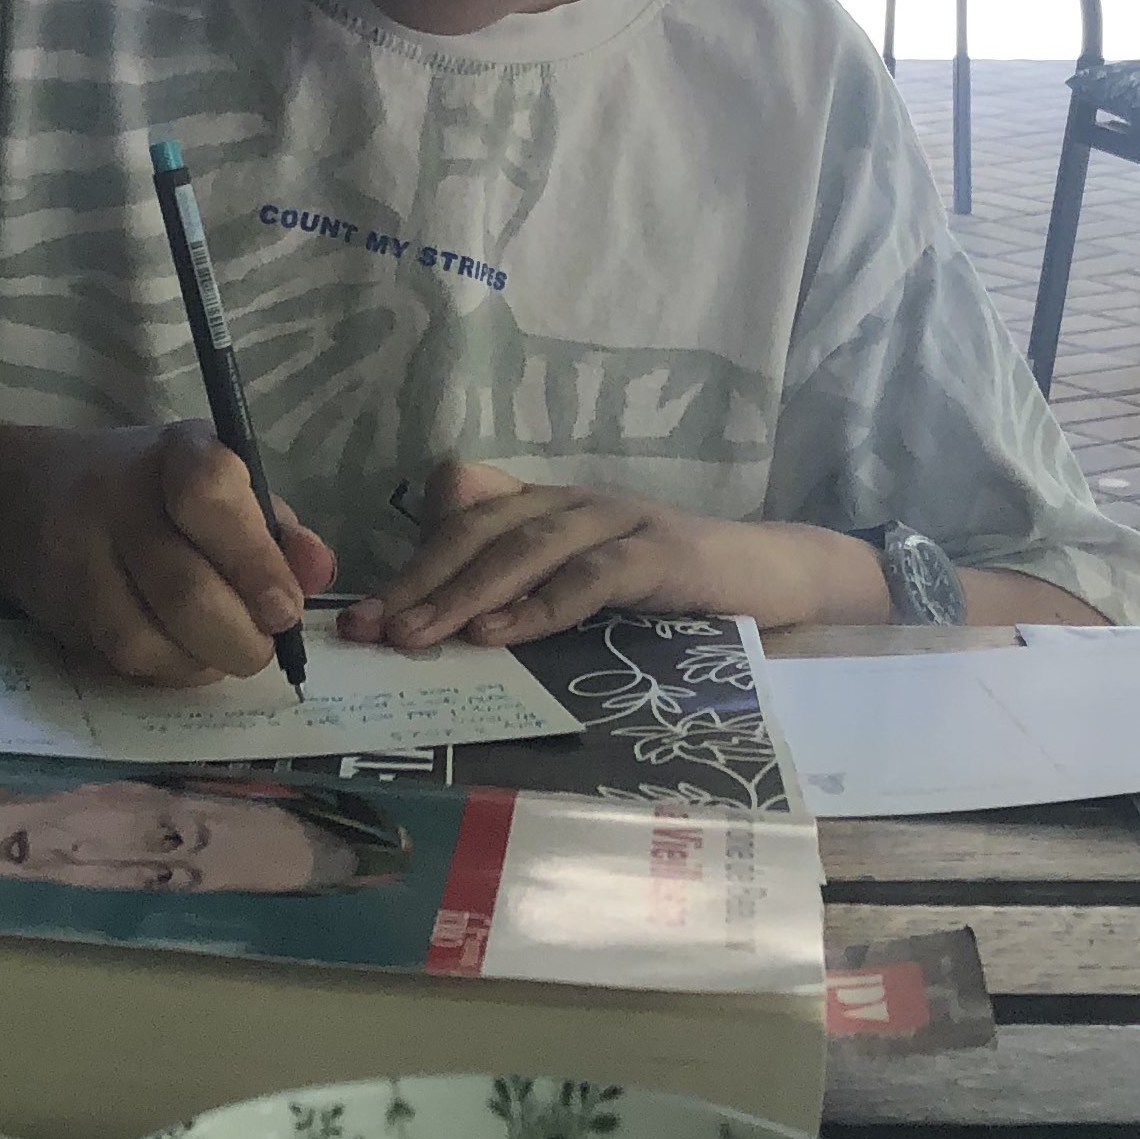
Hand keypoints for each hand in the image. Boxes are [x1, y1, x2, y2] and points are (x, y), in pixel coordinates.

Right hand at [0, 424, 336, 686]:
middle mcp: (117, 496)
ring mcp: (79, 553)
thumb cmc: (156, 491)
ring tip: (227, 648)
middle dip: (241, 635)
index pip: (210, 494)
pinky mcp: (60, 606)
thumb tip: (318, 571)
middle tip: (266, 642)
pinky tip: (187, 653)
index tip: (285, 608)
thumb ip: (276, 531)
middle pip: (182, 587)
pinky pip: (125, 660)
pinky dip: (171, 669)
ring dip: (205, 660)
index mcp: (177, 452)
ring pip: (148, 638)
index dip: (254, 561)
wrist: (31, 499)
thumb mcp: (222, 485)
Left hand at [341, 461, 868, 649]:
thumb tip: (448, 626)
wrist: (777, 577)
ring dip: (465, 592)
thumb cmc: (674, 592)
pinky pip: (589, 575)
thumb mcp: (587, 586)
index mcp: (552, 507)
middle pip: (480, 528)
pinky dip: (540, 605)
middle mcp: (577, 502)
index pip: (464, 517)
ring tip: (419, 636)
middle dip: (420, 579)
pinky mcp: (661, 553)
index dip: (411, 561)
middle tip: (373, 631)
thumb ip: (528, 590)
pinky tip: (500, 635)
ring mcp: (620, 521)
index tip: (362, 617)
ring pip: (525, 547)